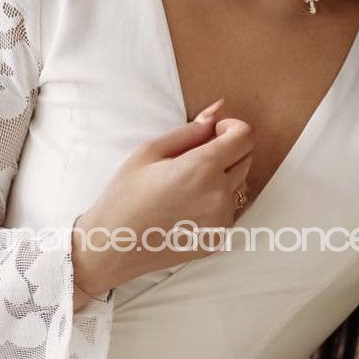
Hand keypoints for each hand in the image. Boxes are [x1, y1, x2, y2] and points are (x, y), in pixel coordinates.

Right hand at [71, 107, 253, 300]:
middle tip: (193, 158)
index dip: (232, 128)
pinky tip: (185, 208)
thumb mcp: (149, 152)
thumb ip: (189, 131)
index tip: (214, 132)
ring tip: (186, 187)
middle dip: (228, 151)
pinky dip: (215, 203)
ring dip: (223, 178)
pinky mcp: (218, 238)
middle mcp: (219, 195)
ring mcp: (221, 220)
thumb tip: (217, 111)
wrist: (112, 246)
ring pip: (239, 186)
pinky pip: (228, 210)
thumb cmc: (124, 196)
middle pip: (246, 159)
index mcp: (202, 168)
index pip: (245, 136)